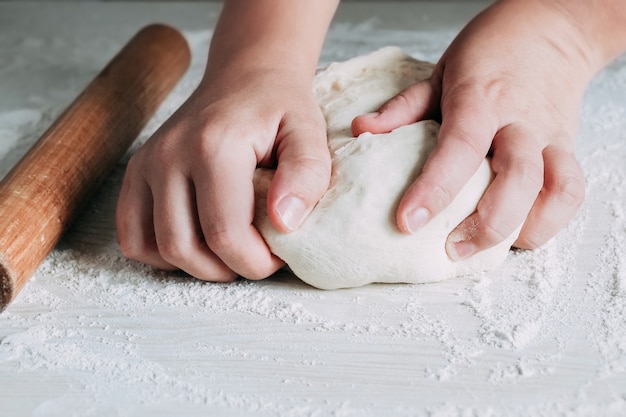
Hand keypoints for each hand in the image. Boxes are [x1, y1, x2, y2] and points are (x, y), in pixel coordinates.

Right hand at [116, 67, 330, 280]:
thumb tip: (284, 224)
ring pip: (157, 248)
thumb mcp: (309, 134)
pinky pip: (132, 236)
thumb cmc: (280, 108)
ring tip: (230, 249)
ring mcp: (147, 164)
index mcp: (214, 146)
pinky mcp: (136, 172)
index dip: (255, 262)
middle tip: (256, 254)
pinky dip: (161, 253)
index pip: (225, 235)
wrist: (245, 77)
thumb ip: (307, 176)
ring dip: (196, 265)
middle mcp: (170, 155)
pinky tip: (197, 241)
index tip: (278, 254)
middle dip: (227, 269)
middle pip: (185, 248)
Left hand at [352, 0, 593, 259]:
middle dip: (485, 224)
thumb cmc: (490, 52)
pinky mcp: (568, 147)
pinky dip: (550, 221)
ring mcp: (550, 135)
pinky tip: (519, 235)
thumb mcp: (441, 71)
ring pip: (553, 189)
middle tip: (451, 249)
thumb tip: (362, 131)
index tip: (407, 221)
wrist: (552, 29)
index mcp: (481, 97)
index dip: (434, 188)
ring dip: (520, 229)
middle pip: (517, 177)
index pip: (460, 147)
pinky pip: (571, 191)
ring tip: (483, 251)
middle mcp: (520, 119)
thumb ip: (405, 107)